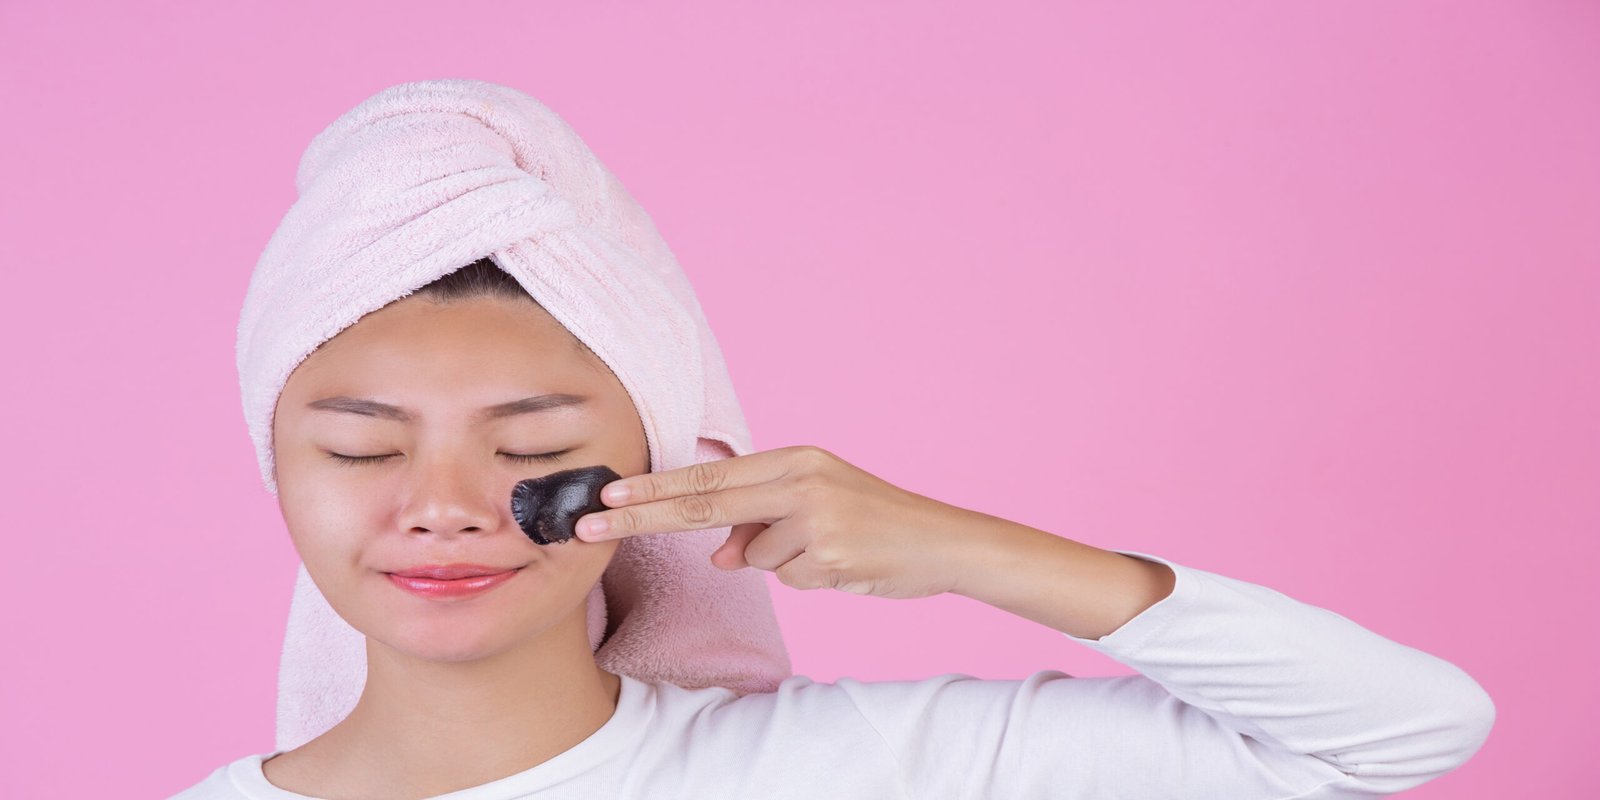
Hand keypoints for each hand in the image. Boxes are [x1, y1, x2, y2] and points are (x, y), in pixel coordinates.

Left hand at [573, 445, 985, 598]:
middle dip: (640, 517)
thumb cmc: (876, 525)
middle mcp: (798, 478)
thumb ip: (761, 525)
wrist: (943, 543)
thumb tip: (718, 554)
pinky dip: (810, 578)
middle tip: (588, 527)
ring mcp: (814, 514)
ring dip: (782, 562)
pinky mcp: (828, 551)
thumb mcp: (816, 510)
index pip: (707, 474)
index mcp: (792, 458)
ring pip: (754, 554)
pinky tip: (846, 566)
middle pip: (702, 501)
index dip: (654, 487)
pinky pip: (788, 577)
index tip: (607, 496)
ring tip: (832, 551)